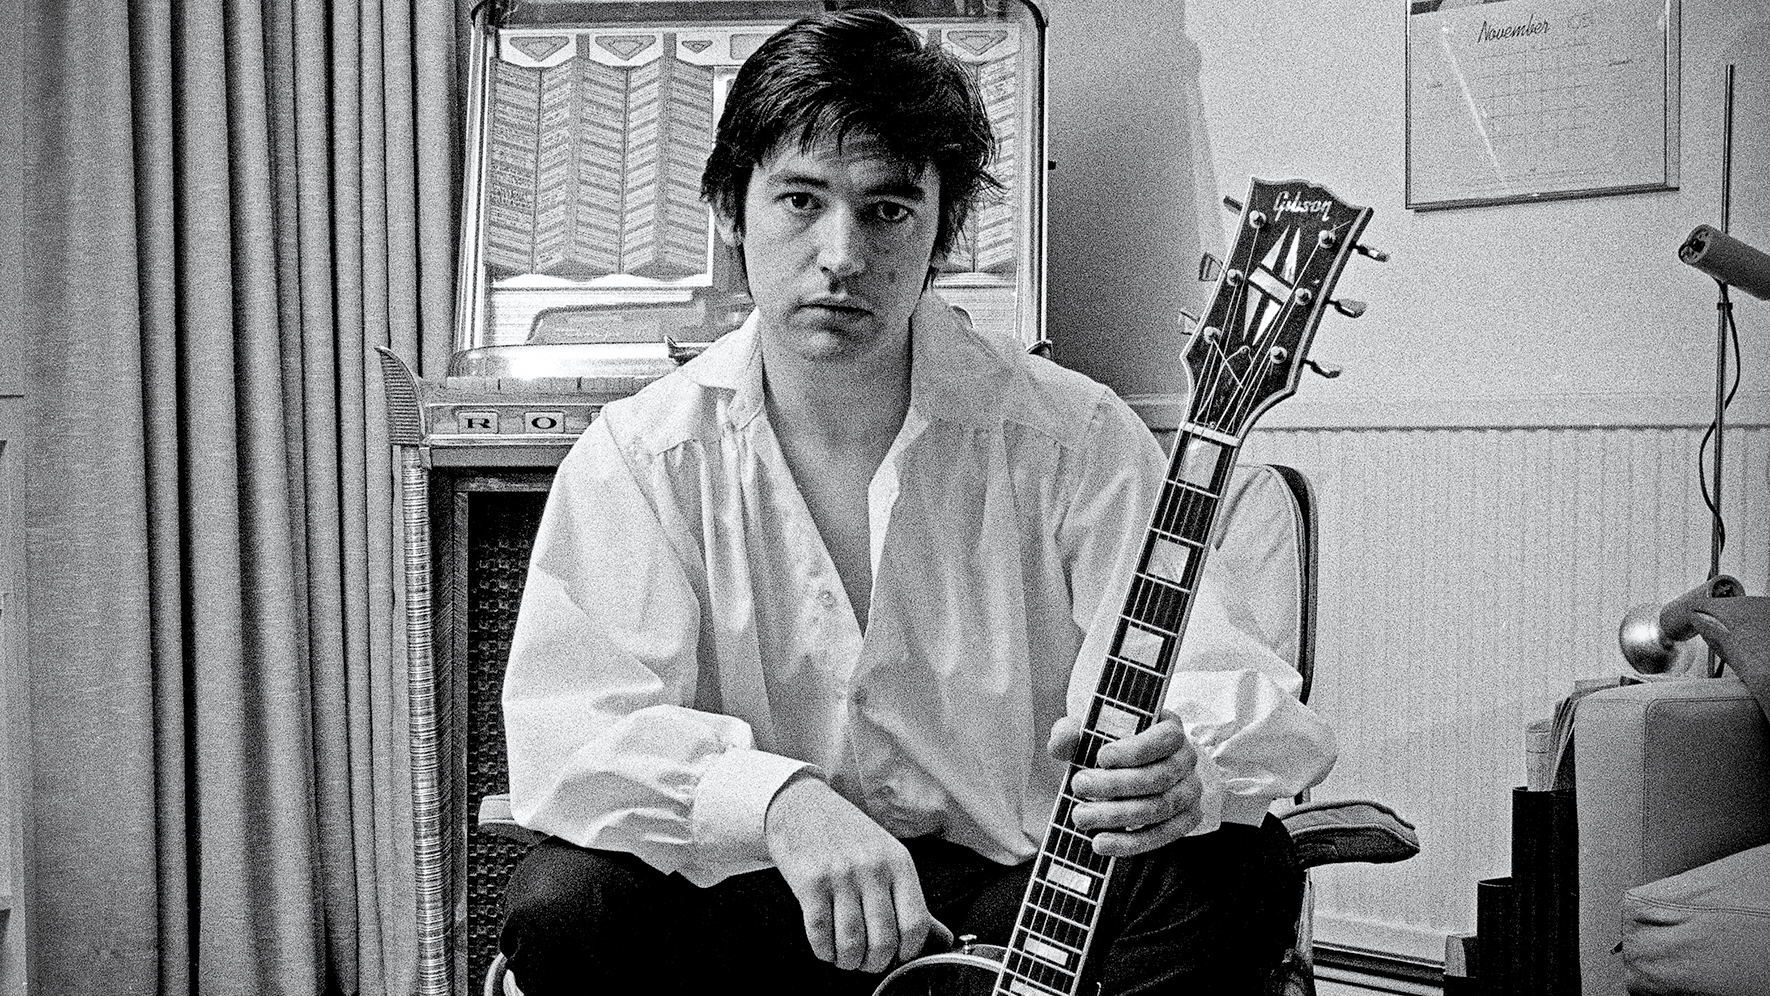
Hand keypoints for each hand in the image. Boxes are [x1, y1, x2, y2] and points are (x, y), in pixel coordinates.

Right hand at [764, 775, 934, 972]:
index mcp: (899, 863)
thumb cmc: (848, 833)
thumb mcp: (888, 856)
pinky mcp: (810, 882)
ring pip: (851, 942)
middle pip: (883, 940)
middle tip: (868, 962)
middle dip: (875, 963)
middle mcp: (872, 869)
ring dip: (848, 961)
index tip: (898, 957)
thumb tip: (943, 938)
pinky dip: (824, 950)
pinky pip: (820, 933)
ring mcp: (840, 875)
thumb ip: (912, 899)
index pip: (915, 923)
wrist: (802, 805)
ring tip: (846, 958)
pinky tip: (826, 947)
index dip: (909, 952)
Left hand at [1046, 710, 1203, 855]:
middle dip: (1115, 785)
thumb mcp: (1088, 733)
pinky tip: (1101, 843)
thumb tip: (1064, 739)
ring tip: (1081, 816)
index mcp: (1170, 727)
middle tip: (1079, 786)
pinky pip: (1163, 835)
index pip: (1164, 738)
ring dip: (1117, 816)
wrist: (1126, 771)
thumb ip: (1073, 731)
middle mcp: (1186, 758)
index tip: (1100, 757)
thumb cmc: (1109, 746)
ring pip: (1159, 808)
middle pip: (1158, 777)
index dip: (1135, 750)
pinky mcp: (1187, 819)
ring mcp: (1190, 791)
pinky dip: (1130, 843)